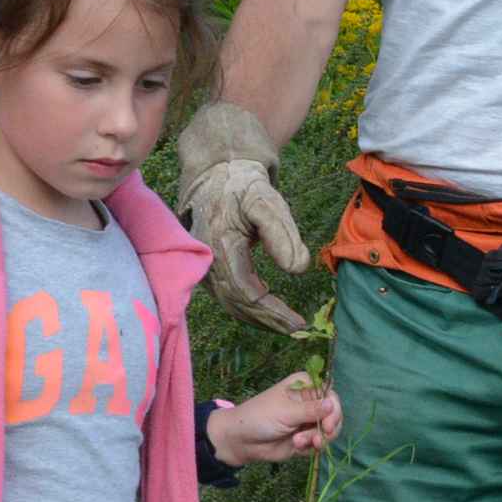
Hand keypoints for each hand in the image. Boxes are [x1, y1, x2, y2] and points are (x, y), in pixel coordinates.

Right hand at [178, 102, 309, 334]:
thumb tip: (296, 269)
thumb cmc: (244, 186)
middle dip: (268, 320)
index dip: (271, 311)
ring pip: (230, 304)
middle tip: (297, 329)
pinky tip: (268, 312)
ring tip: (286, 325)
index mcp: (220, 243)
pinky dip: (248, 309)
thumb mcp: (267, 201)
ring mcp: (203, 265)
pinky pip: (226, 296)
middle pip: (236, 304)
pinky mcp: (206, 268)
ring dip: (258, 319)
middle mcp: (206, 259)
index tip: (298, 322)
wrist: (218, 173)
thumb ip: (282, 234)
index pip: (245, 291)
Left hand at [210, 373, 343, 466]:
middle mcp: (310, 402)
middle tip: (317, 439)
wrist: (242, 440)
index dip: (334, 411)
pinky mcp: (306, 437)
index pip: (331, 395)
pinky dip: (310, 448)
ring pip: (329, 432)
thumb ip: (311, 410)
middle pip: (334, 415)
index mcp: (304, 387)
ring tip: (299, 443)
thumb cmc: (259, 417)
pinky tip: (296, 446)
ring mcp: (309, 421)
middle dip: (327, 429)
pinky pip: (319, 443)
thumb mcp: (286, 412)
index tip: (328, 425)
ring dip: (316, 440)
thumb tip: (332, 404)